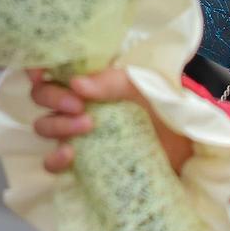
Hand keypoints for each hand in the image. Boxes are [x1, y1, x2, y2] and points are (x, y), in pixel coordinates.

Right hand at [27, 68, 192, 176]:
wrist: (191, 148)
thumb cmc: (168, 108)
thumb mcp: (145, 86)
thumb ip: (113, 81)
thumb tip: (76, 83)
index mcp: (91, 78)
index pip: (53, 67)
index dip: (38, 68)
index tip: (41, 75)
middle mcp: (79, 103)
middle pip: (42, 95)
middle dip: (52, 98)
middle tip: (78, 105)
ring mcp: (79, 133)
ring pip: (45, 125)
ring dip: (57, 125)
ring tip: (87, 127)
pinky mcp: (84, 162)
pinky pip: (53, 162)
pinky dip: (53, 159)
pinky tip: (69, 156)